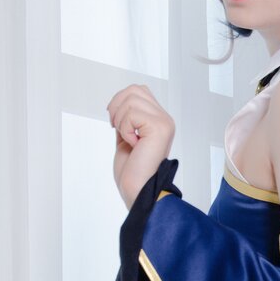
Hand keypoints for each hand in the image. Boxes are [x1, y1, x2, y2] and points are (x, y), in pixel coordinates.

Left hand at [107, 84, 175, 209]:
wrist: (139, 190)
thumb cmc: (132, 172)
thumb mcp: (125, 139)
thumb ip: (126, 121)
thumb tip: (116, 104)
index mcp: (159, 121)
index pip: (139, 91)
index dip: (120, 100)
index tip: (114, 122)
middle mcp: (165, 119)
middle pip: (134, 90)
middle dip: (116, 106)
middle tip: (116, 129)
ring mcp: (164, 122)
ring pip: (132, 98)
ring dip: (120, 119)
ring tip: (127, 138)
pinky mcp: (159, 127)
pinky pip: (132, 113)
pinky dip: (125, 128)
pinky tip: (133, 143)